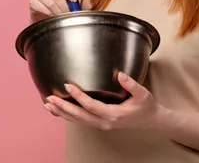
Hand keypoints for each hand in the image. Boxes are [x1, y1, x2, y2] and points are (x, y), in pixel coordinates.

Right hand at [29, 0, 83, 19]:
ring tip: (65, 16)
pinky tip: (55, 16)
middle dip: (65, 6)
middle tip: (71, 13)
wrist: (44, 8)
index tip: (74, 0)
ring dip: (59, 12)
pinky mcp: (32, 1)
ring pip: (50, 3)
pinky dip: (52, 14)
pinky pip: (44, 9)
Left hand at [44, 72, 161, 130]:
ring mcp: (101, 124)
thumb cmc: (146, 106)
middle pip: (79, 116)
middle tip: (49, 98)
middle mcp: (105, 122)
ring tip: (48, 105)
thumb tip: (120, 74)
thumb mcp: (142, 93)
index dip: (78, 96)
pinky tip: (59, 110)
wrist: (150, 120)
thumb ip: (131, 84)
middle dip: (63, 107)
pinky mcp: (100, 123)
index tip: (68, 85)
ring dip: (62, 113)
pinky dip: (68, 116)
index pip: (91, 106)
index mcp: (114, 115)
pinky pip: (81, 121)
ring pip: (78, 121)